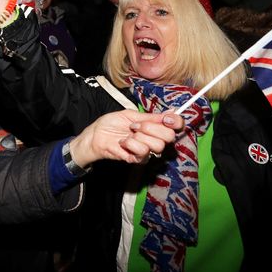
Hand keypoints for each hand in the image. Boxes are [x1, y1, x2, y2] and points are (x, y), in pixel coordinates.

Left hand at [68, 109, 182, 165]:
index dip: (176, 122)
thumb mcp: (130, 115)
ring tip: (127, 134)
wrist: (95, 135)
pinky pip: (143, 152)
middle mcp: (154, 138)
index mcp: (155, 125)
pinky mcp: (138, 159)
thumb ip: (150, 116)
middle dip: (151, 128)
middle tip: (135, 126)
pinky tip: (123, 142)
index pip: (176, 126)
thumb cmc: (110, 124)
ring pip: (157, 146)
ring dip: (139, 137)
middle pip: (169, 137)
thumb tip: (171, 112)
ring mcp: (147, 150)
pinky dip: (131, 144)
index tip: (166, 119)